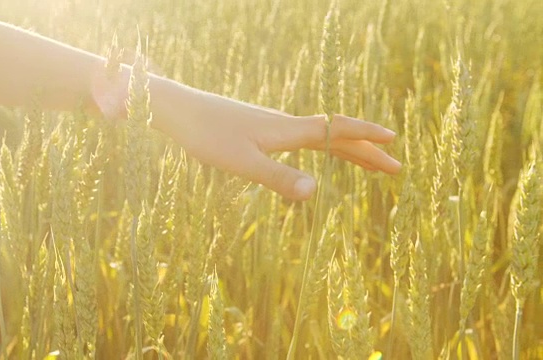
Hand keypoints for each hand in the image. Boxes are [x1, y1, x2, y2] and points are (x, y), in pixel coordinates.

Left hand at [93, 68, 400, 200]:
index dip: (365, 137)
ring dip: (346, 148)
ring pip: (318, 137)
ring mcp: (269, 126)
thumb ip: (277, 177)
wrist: (175, 110)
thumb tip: (317, 191)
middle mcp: (282, 125)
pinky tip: (314, 150)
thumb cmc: (205, 135)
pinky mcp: (255, 130)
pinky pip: (300, 138)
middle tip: (393, 166)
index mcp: (285, 130)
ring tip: (365, 159)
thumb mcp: (241, 162)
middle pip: (334, 136)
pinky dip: (321, 146)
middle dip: (365, 151)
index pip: (336, 132)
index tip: (393, 142)